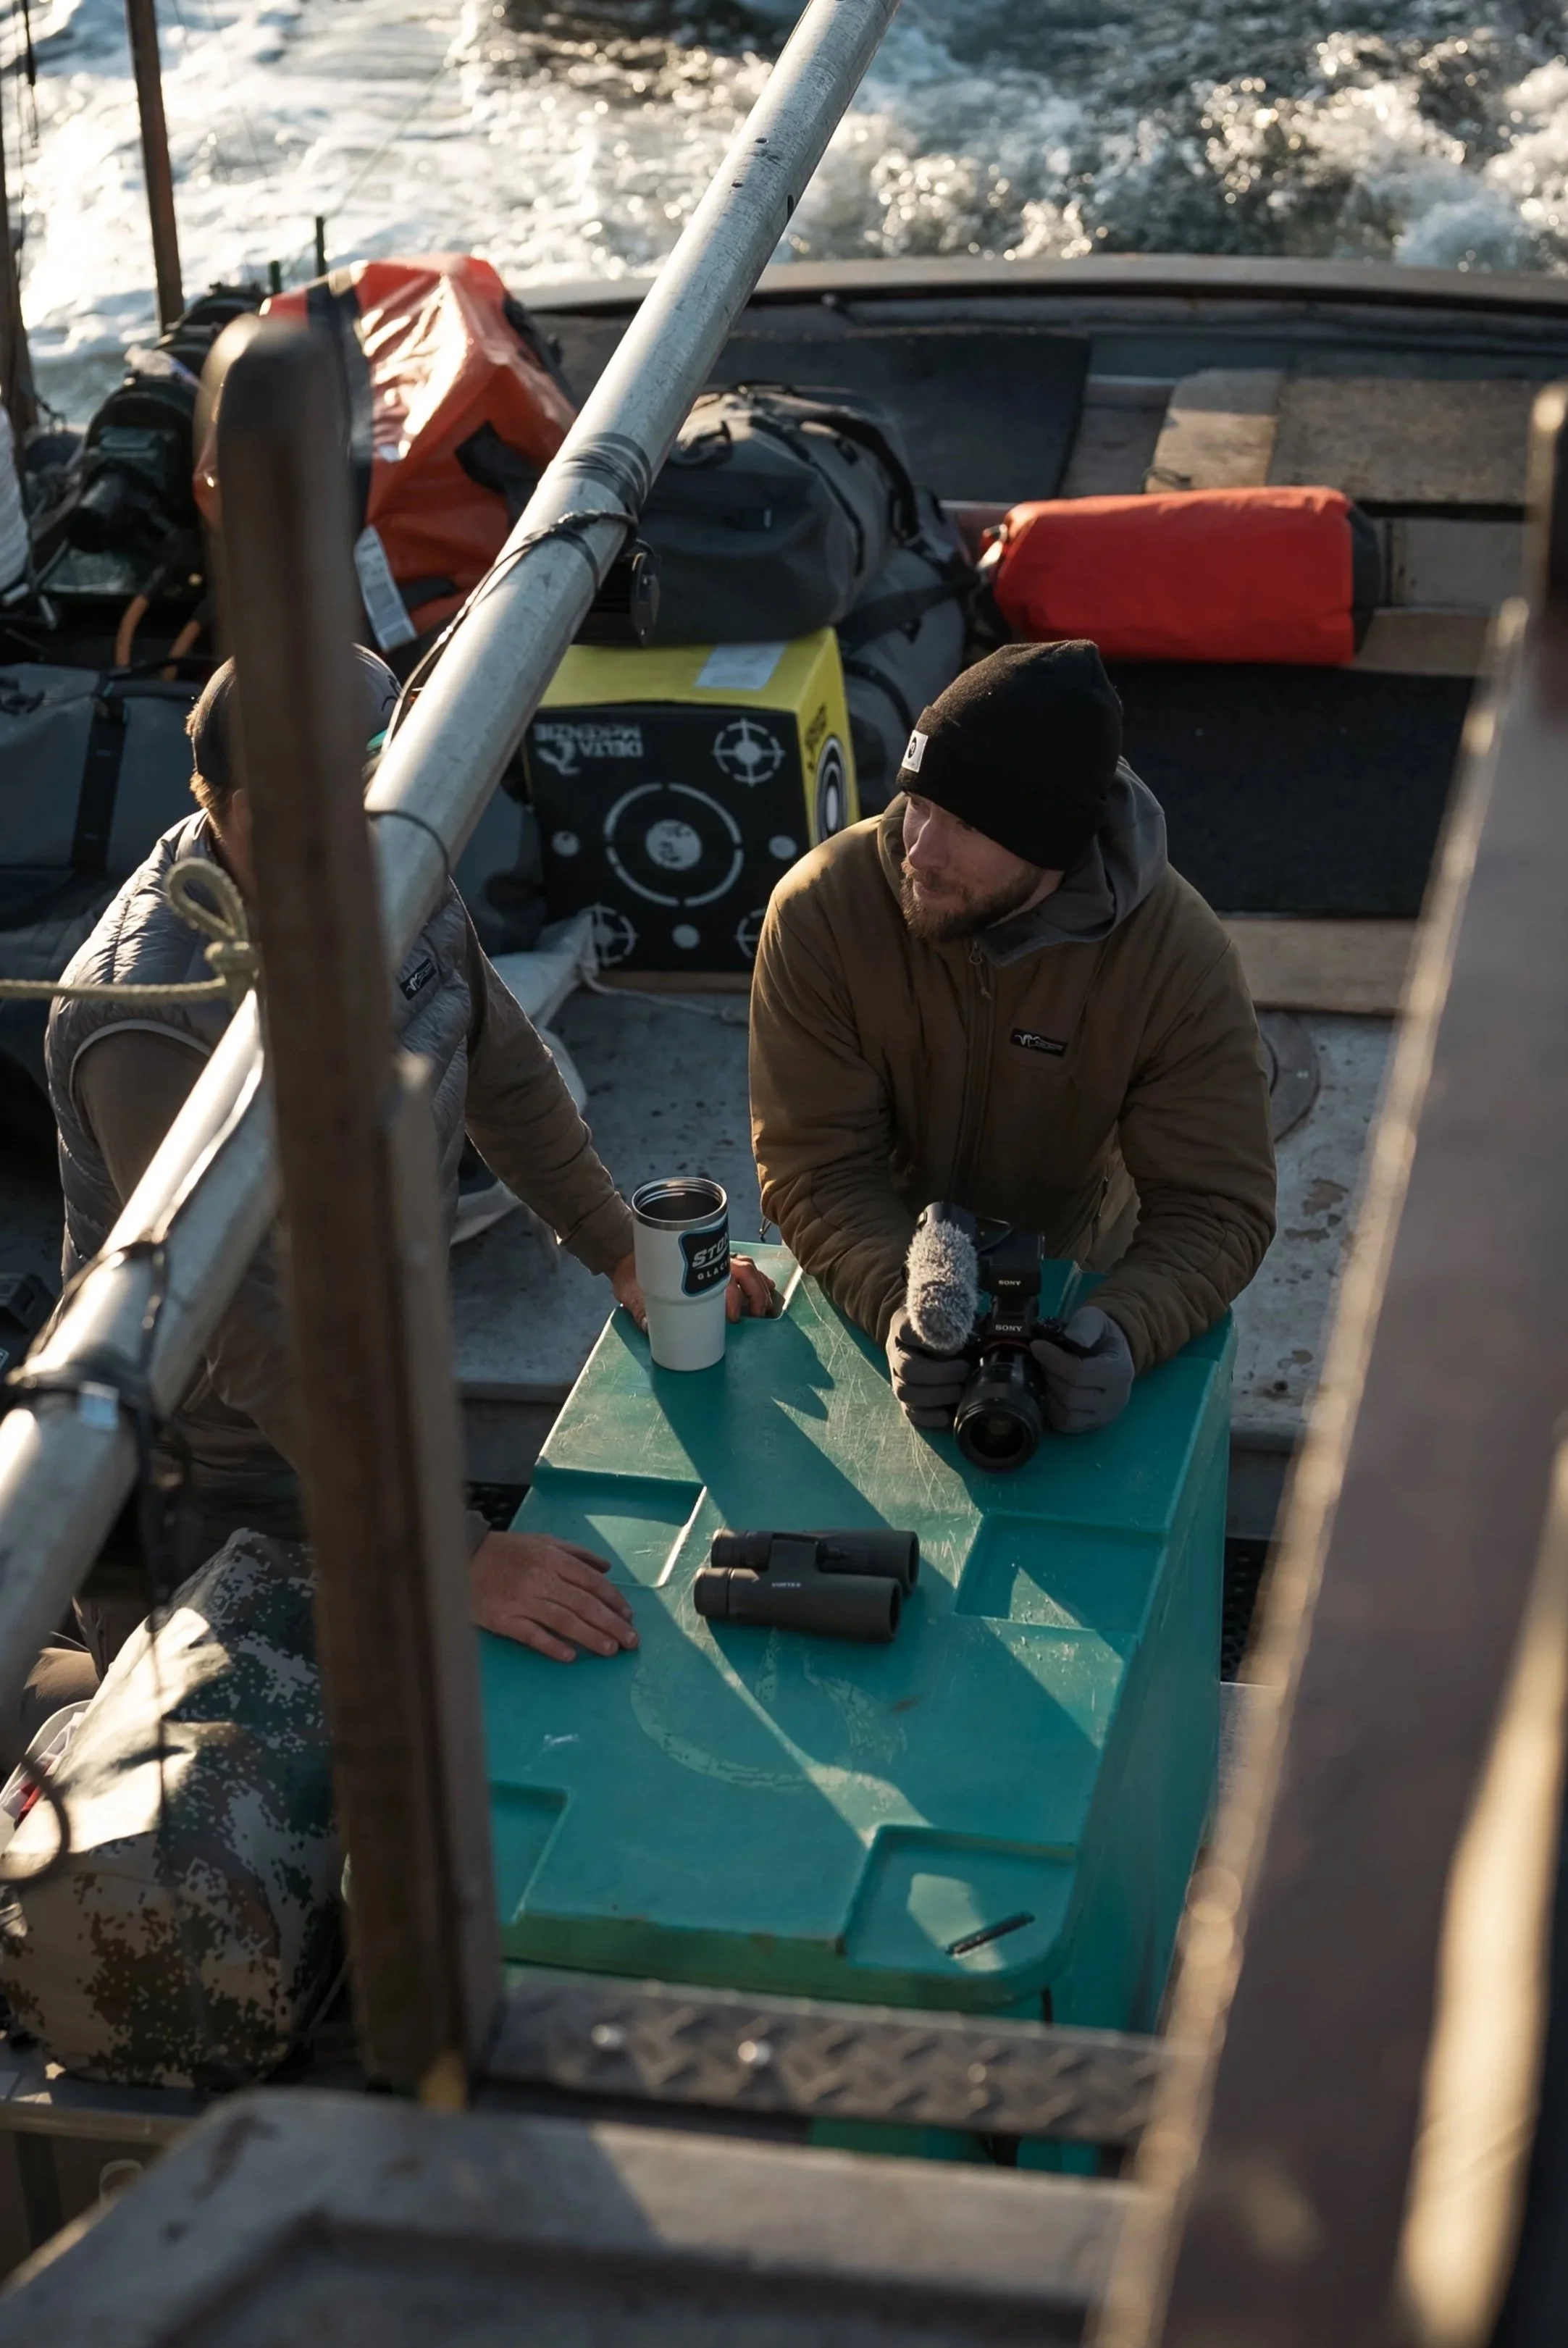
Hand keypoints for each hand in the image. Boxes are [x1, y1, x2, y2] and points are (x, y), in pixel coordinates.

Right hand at [471, 1529, 637, 1661]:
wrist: (462, 1558)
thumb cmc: (508, 1551)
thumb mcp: (543, 1542)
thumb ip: (577, 1554)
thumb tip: (608, 1567)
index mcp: (552, 1558)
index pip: (591, 1581)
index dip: (613, 1599)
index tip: (629, 1616)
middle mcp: (540, 1578)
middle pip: (583, 1604)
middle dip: (610, 1623)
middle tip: (630, 1641)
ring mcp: (521, 1600)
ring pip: (563, 1621)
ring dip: (589, 1637)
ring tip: (610, 1650)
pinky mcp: (503, 1619)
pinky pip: (532, 1635)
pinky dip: (552, 1645)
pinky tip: (570, 1656)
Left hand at [610, 1250, 777, 1328]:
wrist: (627, 1255)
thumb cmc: (634, 1275)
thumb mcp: (633, 1292)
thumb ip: (641, 1310)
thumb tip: (651, 1328)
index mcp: (690, 1267)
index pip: (719, 1278)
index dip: (730, 1297)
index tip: (732, 1317)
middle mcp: (707, 1260)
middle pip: (742, 1271)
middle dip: (753, 1294)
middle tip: (753, 1316)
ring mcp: (715, 1260)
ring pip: (748, 1267)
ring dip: (760, 1287)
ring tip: (764, 1309)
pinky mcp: (718, 1264)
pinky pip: (747, 1267)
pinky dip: (759, 1278)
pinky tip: (767, 1290)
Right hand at [885, 1305, 968, 1428]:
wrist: (932, 1336)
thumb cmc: (946, 1327)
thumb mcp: (952, 1319)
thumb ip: (960, 1327)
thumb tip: (982, 1345)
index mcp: (903, 1324)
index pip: (906, 1330)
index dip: (930, 1341)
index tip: (954, 1345)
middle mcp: (895, 1351)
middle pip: (907, 1368)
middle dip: (939, 1375)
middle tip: (964, 1371)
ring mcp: (896, 1375)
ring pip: (904, 1391)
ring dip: (935, 1396)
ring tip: (959, 1393)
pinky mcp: (903, 1397)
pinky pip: (908, 1411)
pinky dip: (928, 1416)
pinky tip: (946, 1415)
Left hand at [1030, 1306, 1134, 1433]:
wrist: (1113, 1353)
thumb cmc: (1101, 1335)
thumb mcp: (1096, 1319)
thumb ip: (1086, 1324)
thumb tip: (1074, 1337)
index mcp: (1120, 1372)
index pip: (1079, 1374)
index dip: (1052, 1360)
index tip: (1037, 1346)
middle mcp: (1116, 1400)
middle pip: (1071, 1397)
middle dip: (1050, 1376)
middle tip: (1042, 1360)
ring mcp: (1105, 1416)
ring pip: (1067, 1416)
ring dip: (1049, 1394)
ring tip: (1047, 1375)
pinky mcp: (1093, 1425)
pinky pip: (1066, 1425)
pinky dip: (1052, 1410)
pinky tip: (1050, 1390)